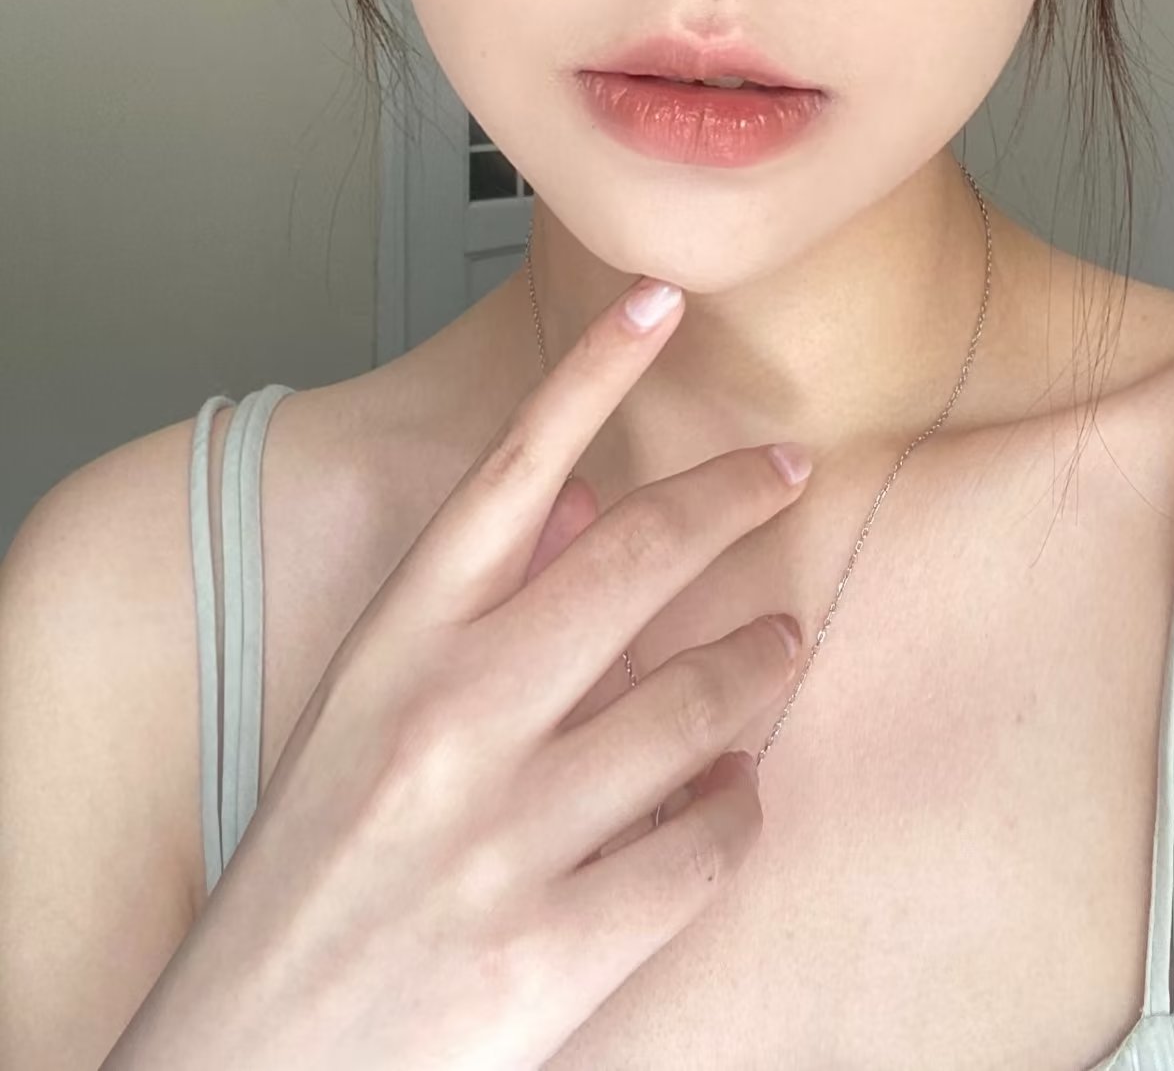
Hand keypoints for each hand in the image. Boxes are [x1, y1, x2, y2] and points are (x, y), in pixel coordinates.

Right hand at [106, 276, 810, 1070]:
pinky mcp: (556, 949)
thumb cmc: (310, 885)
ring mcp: (505, 836)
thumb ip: (466, 611)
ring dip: (762, 660)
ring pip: (701, 701)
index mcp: (394, 652)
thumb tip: (570, 503)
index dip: (592, 372)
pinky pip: (708, 842)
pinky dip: (738, 805)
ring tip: (780, 643)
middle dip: (734, 496)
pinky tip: (735, 789)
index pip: (510, 471)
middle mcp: (449, 721)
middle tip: (785, 474)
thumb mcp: (361, 721)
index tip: (660, 301)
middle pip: (636, 556)